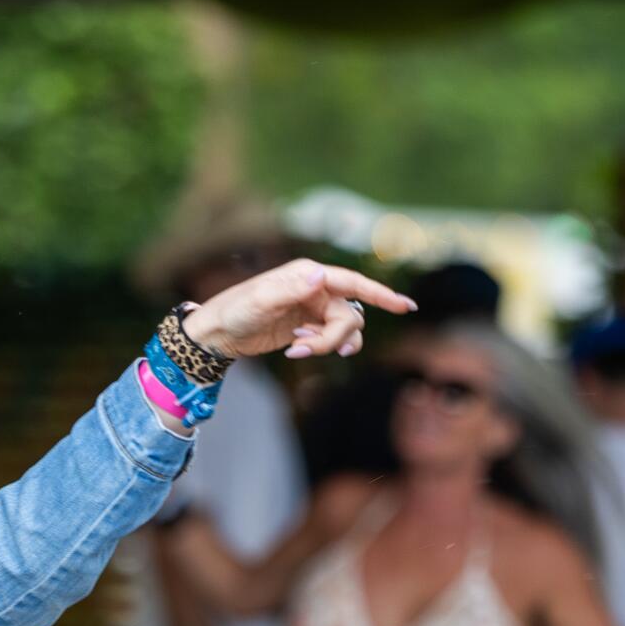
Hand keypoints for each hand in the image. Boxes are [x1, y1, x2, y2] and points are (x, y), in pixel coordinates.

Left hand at [179, 259, 415, 360]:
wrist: (218, 333)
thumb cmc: (234, 311)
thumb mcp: (259, 300)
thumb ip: (289, 289)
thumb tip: (321, 275)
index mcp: (308, 275)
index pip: (353, 283)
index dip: (381, 294)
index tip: (406, 307)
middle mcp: (316, 288)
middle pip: (350, 315)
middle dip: (333, 337)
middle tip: (302, 349)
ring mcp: (314, 308)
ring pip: (344, 329)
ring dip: (328, 344)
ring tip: (298, 350)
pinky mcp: (309, 326)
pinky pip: (332, 339)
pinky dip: (322, 348)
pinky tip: (297, 350)